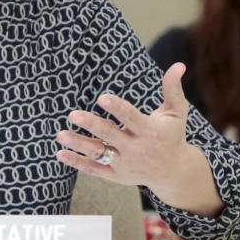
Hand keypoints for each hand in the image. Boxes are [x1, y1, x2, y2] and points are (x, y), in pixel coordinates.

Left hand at [55, 63, 221, 216]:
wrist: (173, 171)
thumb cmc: (172, 135)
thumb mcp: (177, 112)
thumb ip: (173, 89)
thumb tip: (179, 65)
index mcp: (150, 131)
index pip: (131, 118)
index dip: (117, 108)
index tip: (101, 98)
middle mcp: (136, 149)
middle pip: (110, 135)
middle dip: (91, 125)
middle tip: (73, 114)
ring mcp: (125, 164)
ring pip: (98, 153)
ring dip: (78, 144)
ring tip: (60, 135)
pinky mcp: (116, 175)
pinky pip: (94, 169)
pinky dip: (77, 163)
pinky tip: (60, 154)